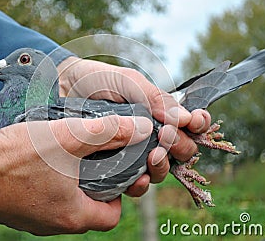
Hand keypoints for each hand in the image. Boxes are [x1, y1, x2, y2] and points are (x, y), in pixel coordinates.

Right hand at [0, 115, 151, 234]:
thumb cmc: (17, 157)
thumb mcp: (69, 137)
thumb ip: (108, 132)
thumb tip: (141, 128)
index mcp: (72, 215)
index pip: (111, 215)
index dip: (118, 193)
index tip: (113, 170)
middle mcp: (53, 224)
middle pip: (88, 210)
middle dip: (95, 185)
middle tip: (91, 158)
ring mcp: (32, 220)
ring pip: (64, 204)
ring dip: (70, 183)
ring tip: (66, 156)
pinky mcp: (16, 211)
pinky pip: (42, 200)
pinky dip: (48, 183)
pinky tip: (41, 163)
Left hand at [58, 57, 210, 195]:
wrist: (64, 89)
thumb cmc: (99, 80)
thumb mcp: (130, 82)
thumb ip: (156, 98)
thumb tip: (185, 118)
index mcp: (160, 112)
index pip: (192, 123)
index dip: (200, 124)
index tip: (195, 122)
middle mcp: (151, 134)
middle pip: (182, 150)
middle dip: (180, 146)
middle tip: (165, 137)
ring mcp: (134, 152)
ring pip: (162, 169)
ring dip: (163, 166)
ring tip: (153, 157)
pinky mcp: (116, 167)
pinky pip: (136, 183)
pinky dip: (142, 183)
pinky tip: (139, 178)